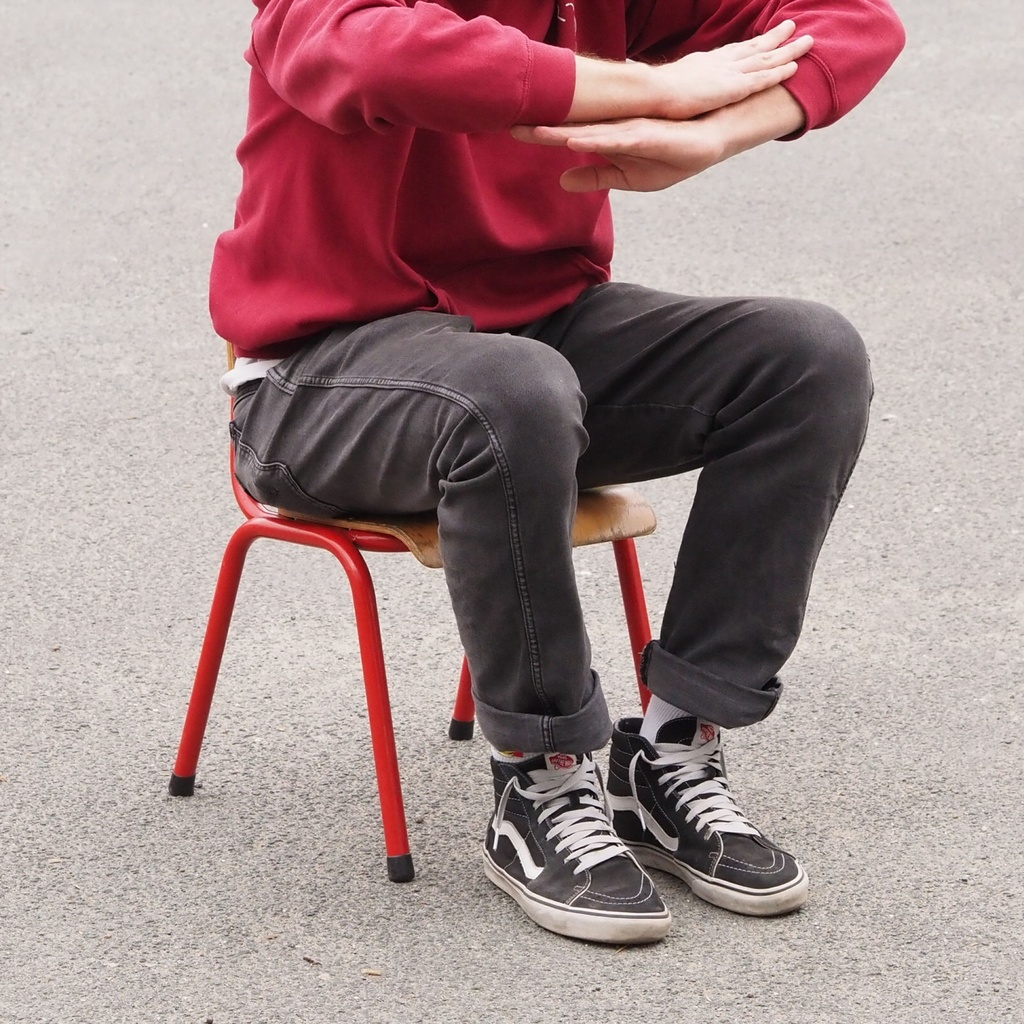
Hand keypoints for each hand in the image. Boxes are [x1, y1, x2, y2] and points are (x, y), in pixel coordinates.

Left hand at [513, 117, 725, 192]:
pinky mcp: (646, 135)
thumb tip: (563, 181)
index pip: (566, 135)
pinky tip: (575, 141)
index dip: (540, 134)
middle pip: (571, 128)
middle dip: (540, 128)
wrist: (710, 143)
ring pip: (588, 130)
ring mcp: (628, 129)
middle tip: (508, 124)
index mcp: (606, 138)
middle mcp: (613, 129)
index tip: (512, 131)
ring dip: (561, 132)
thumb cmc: (670, 157)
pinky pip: (616, 138)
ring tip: (533, 132)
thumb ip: (595, 176)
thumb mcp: (627, 176)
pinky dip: (595, 140)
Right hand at [651, 20, 812, 119]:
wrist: (650, 93)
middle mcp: (720, 63)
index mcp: (703, 64)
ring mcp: (728, 74)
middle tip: (791, 27)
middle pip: (753, 46)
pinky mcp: (734, 88)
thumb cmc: (649, 96)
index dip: (748, 45)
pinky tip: (795, 67)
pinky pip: (763, 78)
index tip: (760, 39)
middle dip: (774, 38)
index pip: (731, 51)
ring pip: (766, 58)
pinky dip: (779, 71)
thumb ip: (671, 91)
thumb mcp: (663, 89)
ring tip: (808, 40)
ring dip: (788, 49)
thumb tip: (661, 100)